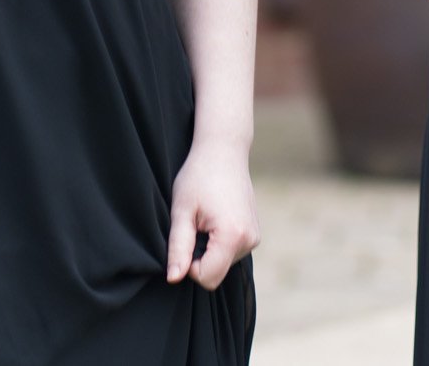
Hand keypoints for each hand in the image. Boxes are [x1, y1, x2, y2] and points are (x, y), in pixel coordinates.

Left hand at [166, 137, 259, 290]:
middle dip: (200, 257)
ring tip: (205, 218)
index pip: (207, 278)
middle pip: (216, 272)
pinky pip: (231, 252)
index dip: (188, 265)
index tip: (185, 237)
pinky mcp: (255, 232)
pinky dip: (219, 243)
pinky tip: (215, 218)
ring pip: (223, 263)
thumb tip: (174, 279)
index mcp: (233, 236)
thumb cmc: (199, 176)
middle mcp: (250, 239)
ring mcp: (255, 236)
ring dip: (209, 249)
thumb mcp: (182, 211)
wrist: (224, 149)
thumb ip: (178, 248)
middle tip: (194, 224)